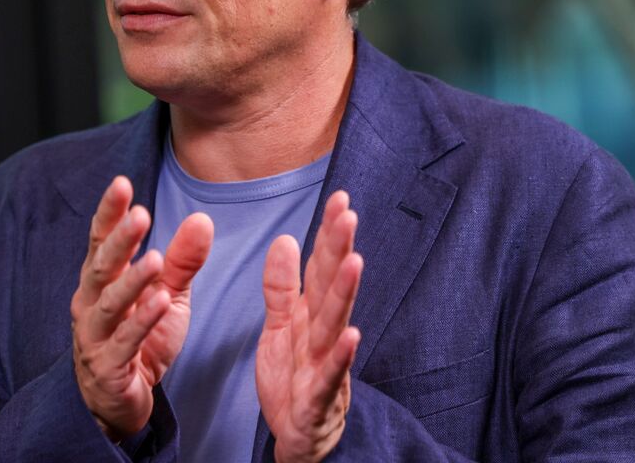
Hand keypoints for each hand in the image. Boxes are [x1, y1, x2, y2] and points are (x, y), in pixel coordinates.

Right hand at [70, 175, 212, 439]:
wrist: (120, 402)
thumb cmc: (139, 341)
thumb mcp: (167, 295)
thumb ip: (182, 261)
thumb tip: (202, 219)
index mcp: (101, 282)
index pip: (102, 241)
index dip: (110, 213)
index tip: (122, 183)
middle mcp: (91, 304)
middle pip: (102, 266)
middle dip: (120, 240)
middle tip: (140, 214)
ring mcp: (95, 337)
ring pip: (109, 304)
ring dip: (132, 280)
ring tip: (156, 259)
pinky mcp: (108, 367)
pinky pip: (124, 342)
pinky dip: (142, 321)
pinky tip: (160, 302)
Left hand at [257, 191, 362, 462]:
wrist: (298, 436)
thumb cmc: (295, 378)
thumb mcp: (280, 326)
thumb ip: (282, 286)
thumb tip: (285, 239)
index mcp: (311, 315)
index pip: (321, 268)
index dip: (329, 235)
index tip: (340, 198)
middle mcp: (323, 334)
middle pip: (332, 287)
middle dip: (339, 250)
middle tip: (348, 215)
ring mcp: (325, 365)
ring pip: (335, 324)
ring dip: (346, 293)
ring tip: (354, 261)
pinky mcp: (319, 398)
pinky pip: (331, 375)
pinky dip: (341, 356)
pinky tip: (352, 334)